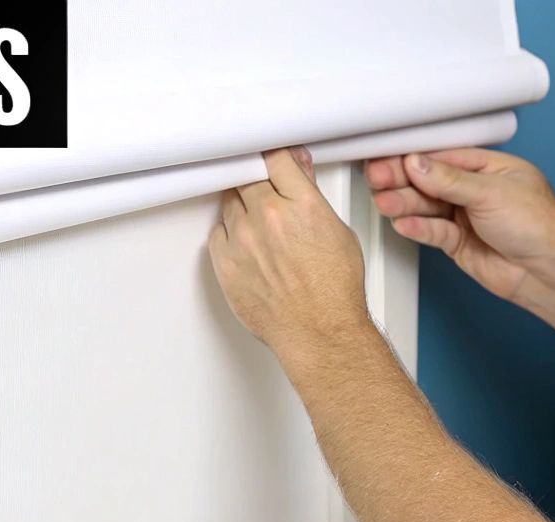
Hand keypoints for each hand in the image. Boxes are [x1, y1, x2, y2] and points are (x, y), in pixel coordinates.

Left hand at [208, 148, 373, 368]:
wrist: (318, 331)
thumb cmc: (334, 290)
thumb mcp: (338, 232)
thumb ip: (312, 197)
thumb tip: (298, 170)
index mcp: (301, 204)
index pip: (275, 158)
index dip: (272, 157)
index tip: (270, 160)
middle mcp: (267, 217)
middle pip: (247, 178)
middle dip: (255, 181)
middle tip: (263, 192)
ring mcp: (242, 240)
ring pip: (229, 204)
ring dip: (241, 207)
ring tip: (258, 225)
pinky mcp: (225, 262)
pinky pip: (216, 233)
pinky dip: (228, 233)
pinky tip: (244, 243)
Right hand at [365, 149, 554, 305]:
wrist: (548, 272)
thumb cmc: (539, 226)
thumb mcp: (491, 193)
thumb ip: (449, 179)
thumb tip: (417, 163)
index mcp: (488, 167)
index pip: (442, 157)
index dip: (414, 158)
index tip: (388, 158)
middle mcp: (474, 191)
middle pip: (429, 182)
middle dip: (402, 180)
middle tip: (378, 179)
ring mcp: (465, 217)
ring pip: (427, 207)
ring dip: (405, 204)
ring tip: (386, 202)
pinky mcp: (458, 243)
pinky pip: (432, 231)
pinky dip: (417, 227)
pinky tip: (403, 223)